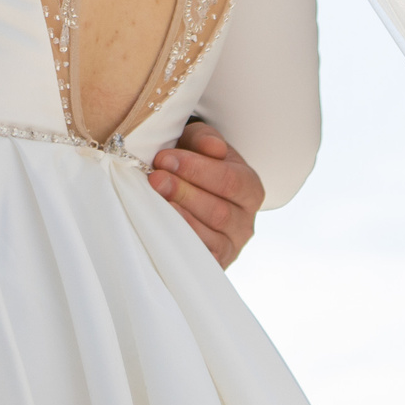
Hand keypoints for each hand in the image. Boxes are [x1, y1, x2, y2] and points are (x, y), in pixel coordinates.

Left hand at [149, 119, 266, 267]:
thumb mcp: (199, 143)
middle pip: (219, 211)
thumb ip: (205, 139)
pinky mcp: (214, 264)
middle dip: (183, 193)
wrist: (190, 190)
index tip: (164, 158)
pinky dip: (181, 243)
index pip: (230, 180)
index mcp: (250, 188)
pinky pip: (201, 259)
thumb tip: (214, 148)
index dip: (196, 170)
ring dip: (179, 218)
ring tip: (154, 201)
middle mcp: (246, 221)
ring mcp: (231, 246)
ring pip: (210, 237)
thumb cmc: (195, 164)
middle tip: (155, 179)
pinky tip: (162, 227)